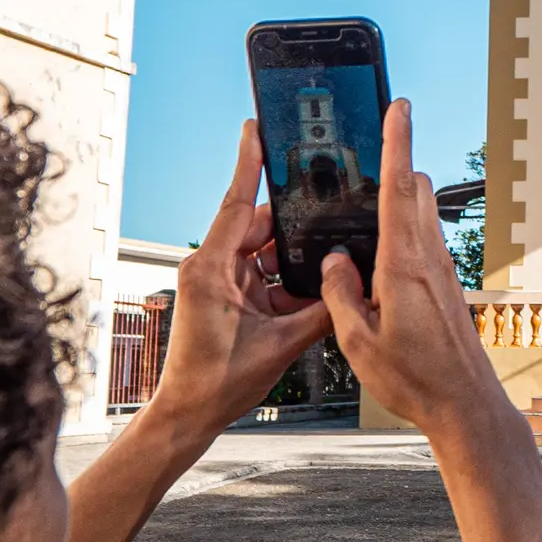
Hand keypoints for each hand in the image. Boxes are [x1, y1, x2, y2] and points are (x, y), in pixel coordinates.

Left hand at [146, 120, 333, 446]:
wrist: (190, 414)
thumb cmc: (217, 382)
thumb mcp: (280, 345)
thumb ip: (320, 312)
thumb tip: (351, 287)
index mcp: (211, 268)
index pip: (235, 203)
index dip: (249, 163)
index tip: (255, 127)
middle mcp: (210, 267)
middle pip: (259, 228)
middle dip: (294, 228)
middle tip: (327, 214)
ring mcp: (217, 281)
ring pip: (265, 253)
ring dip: (292, 262)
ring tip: (322, 265)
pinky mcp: (225, 297)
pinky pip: (262, 276)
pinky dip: (285, 283)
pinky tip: (310, 291)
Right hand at [321, 100, 512, 438]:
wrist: (465, 405)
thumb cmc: (415, 379)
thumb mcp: (358, 342)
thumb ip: (340, 295)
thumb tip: (334, 261)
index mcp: (404, 264)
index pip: (398, 187)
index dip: (398, 142)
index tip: (399, 107)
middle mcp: (428, 259)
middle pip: (415, 190)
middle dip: (395, 165)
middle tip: (370, 151)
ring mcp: (442, 271)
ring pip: (421, 215)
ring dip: (398, 202)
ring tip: (364, 209)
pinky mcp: (446, 287)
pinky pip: (423, 243)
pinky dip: (402, 234)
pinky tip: (380, 260)